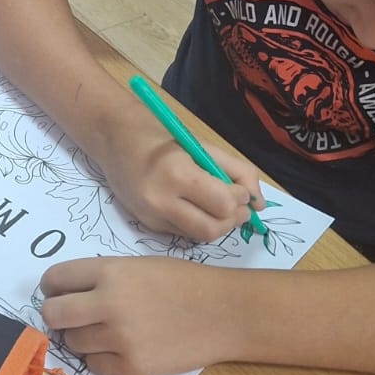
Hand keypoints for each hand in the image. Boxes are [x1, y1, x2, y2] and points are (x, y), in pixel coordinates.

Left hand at [39, 256, 242, 374]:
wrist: (225, 312)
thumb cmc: (182, 283)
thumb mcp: (137, 265)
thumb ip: (100, 277)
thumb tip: (63, 294)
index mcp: (109, 271)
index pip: (53, 280)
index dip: (52, 288)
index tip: (58, 293)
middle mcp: (108, 303)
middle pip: (53, 315)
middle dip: (56, 315)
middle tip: (70, 317)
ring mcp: (120, 338)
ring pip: (72, 343)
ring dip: (82, 338)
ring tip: (105, 330)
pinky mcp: (132, 367)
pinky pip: (94, 366)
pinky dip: (101, 359)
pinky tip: (120, 348)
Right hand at [98, 110, 265, 242]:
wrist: (115, 140)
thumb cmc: (162, 137)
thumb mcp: (203, 146)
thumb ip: (237, 172)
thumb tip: (259, 204)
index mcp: (177, 173)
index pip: (223, 203)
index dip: (240, 200)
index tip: (240, 191)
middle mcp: (161, 200)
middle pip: (213, 229)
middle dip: (233, 220)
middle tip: (238, 207)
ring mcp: (151, 216)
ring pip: (200, 237)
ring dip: (218, 226)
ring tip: (220, 208)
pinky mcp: (146, 225)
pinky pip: (184, 234)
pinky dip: (198, 225)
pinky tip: (196, 208)